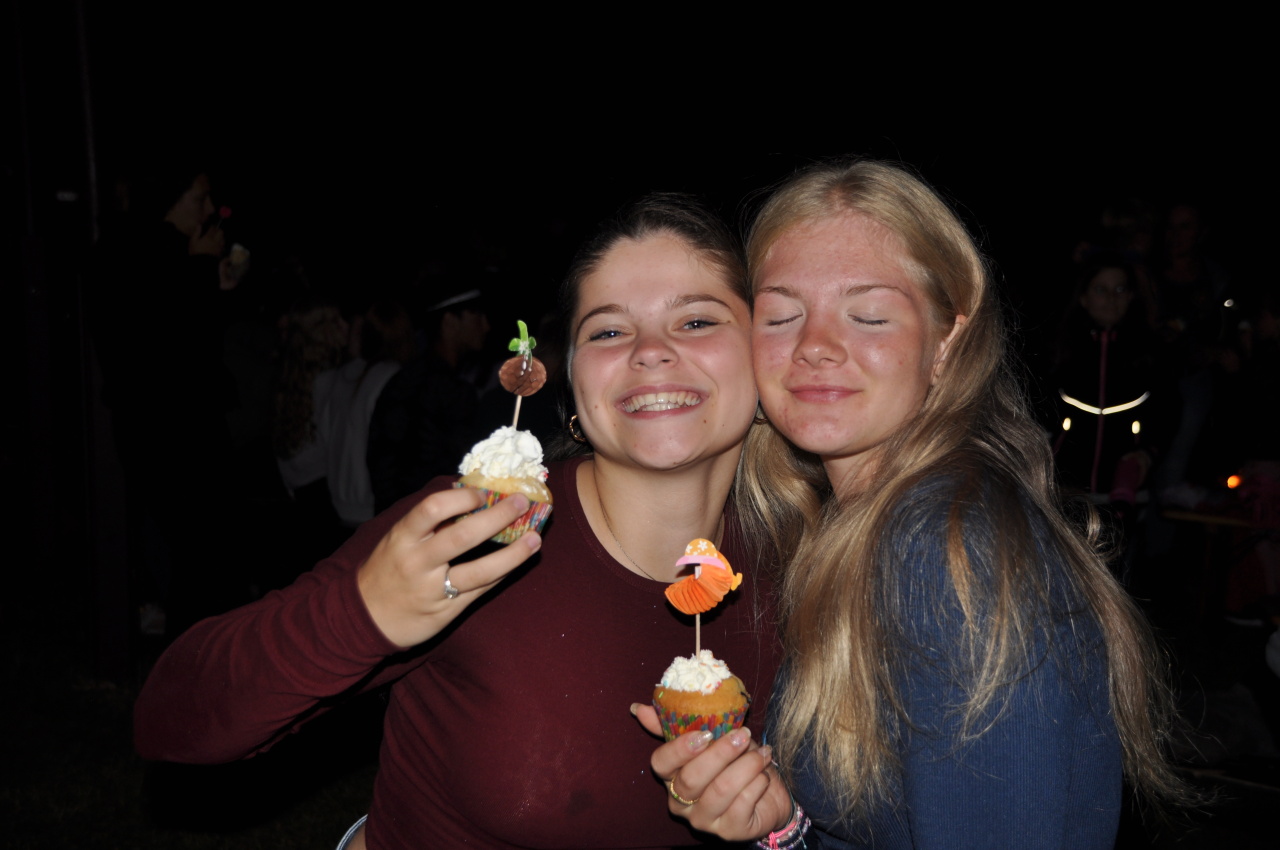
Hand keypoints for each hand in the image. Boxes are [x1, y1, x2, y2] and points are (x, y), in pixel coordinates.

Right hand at [189, 224, 225, 256]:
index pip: (213, 229)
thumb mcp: (193, 242)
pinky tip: (218, 244)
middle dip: (218, 230)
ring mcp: (219, 247)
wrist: (202, 263)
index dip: (212, 226)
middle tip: (215, 231)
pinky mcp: (220, 252)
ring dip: (221, 236)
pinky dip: (221, 243)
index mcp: (208, 237)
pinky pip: (223, 245)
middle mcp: (215, 241)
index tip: (211, 226)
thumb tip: (199, 225)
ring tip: (217, 237)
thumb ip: (196, 233)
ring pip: (223, 238)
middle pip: (221, 232)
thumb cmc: (196, 252)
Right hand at [357, 488, 542, 647]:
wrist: (363, 618)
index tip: (482, 492)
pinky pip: (481, 590)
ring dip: (512, 554)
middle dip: (497, 517)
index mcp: (402, 538)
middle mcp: (417, 563)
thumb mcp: (397, 540)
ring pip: (479, 571)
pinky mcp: (446, 611)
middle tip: (522, 502)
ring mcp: (433, 590)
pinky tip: (519, 561)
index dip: (460, 497)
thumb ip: (428, 523)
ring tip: (535, 539)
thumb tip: (468, 493)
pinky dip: (503, 574)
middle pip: (462, 537)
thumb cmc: (386, 569)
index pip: (431, 509)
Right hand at [633, 704, 792, 840]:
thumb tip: (638, 708)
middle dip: (721, 753)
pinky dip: (758, 783)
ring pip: (721, 790)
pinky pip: (743, 803)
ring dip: (746, 765)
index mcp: (671, 776)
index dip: (679, 748)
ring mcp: (704, 820)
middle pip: (692, 778)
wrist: (769, 792)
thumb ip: (679, 723)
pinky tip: (764, 774)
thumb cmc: (735, 761)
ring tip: (762, 753)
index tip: (705, 733)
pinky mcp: (730, 831)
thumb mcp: (711, 738)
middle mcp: (681, 802)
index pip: (660, 764)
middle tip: (743, 735)